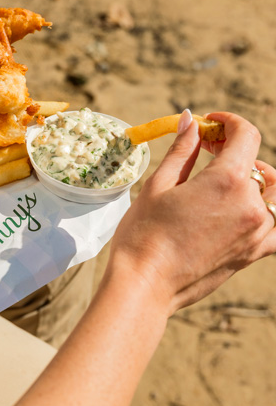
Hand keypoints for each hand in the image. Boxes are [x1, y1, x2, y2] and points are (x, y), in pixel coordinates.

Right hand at [107, 110, 275, 313]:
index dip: (229, 123)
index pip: (246, 136)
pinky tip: (245, 210)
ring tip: (228, 180)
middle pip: (259, 164)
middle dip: (236, 149)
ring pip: (275, 193)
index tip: (212, 124)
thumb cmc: (143, 235)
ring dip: (257, 179)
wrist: (145, 284)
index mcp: (226, 182)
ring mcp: (257, 232)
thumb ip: (182, 150)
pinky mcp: (254, 253)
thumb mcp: (158, 186)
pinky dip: (269, 213)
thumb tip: (191, 120)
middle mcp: (251, 205)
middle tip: (208, 150)